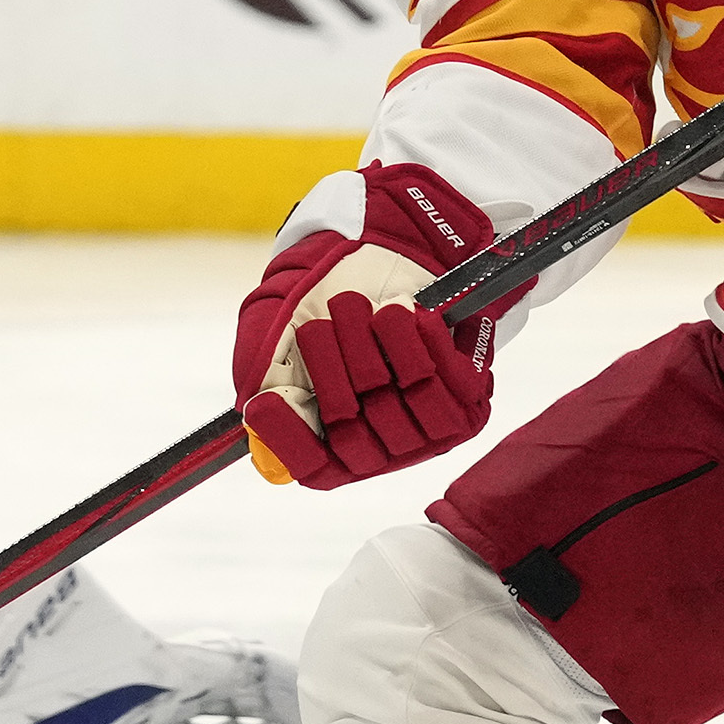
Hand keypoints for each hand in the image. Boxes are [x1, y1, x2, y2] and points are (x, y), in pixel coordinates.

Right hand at [228, 162, 507, 487]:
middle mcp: (384, 445)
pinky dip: (417, 340)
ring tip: (360, 308)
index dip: (288, 439)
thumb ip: (263, 370)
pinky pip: (445, 382)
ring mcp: (427, 426)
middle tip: (319, 323)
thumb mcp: (278, 329)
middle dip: (328, 368)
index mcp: (338, 444)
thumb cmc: (328, 301)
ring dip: (371, 346)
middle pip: (352, 433)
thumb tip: (257, 410)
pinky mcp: (467, 397)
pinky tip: (407, 314)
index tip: (263, 402)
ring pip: (396, 404)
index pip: (314, 467)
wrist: (390, 255)